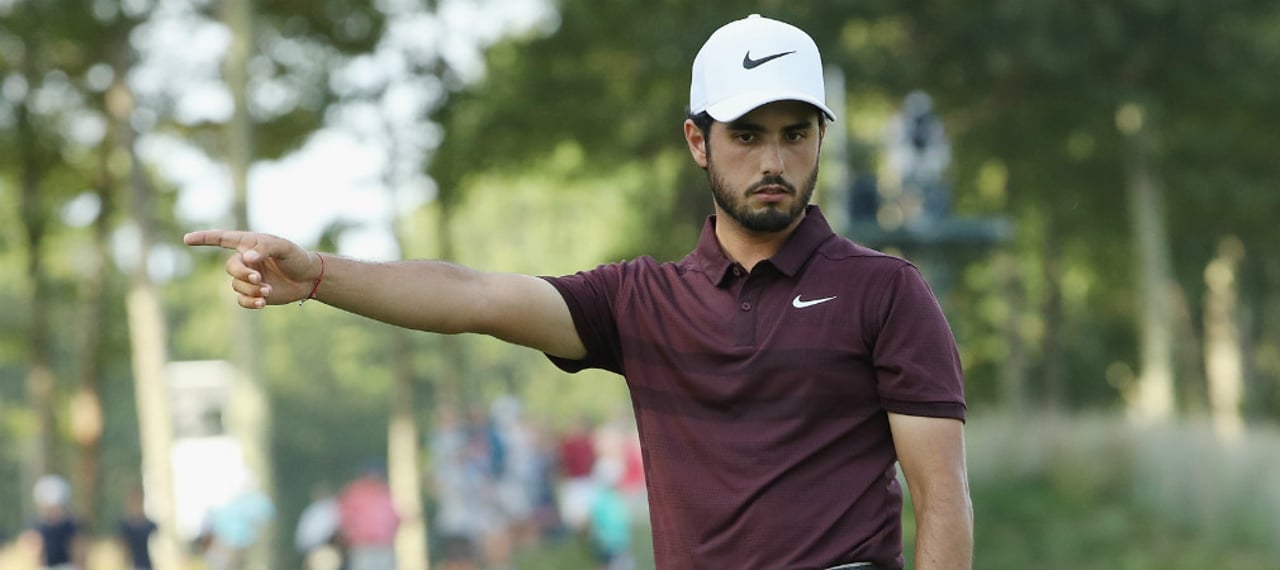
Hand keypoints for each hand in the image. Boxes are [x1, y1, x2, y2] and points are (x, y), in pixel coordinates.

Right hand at [183, 230, 321, 308]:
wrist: (309, 278)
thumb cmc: (296, 257)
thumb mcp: (283, 247)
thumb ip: (264, 249)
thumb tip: (247, 257)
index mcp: (248, 244)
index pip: (221, 239)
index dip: (204, 238)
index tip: (187, 239)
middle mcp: (245, 260)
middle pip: (230, 267)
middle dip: (243, 274)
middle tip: (259, 277)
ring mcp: (248, 278)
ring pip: (236, 285)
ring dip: (251, 288)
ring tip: (269, 289)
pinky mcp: (254, 293)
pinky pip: (241, 300)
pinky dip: (250, 302)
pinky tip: (262, 302)